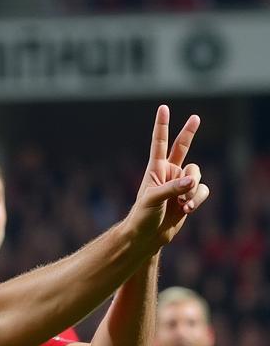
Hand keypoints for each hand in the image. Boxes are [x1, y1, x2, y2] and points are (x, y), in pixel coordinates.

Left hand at [124, 105, 208, 252]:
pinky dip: (197, 199)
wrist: (148, 237)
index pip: (159, 143)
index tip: (163, 108)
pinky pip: (202, 190)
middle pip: (182, 147)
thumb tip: (192, 181)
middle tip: (196, 118)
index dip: (162, 126)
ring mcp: (180, 184)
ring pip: (197, 175)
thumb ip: (173, 188)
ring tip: (183, 204)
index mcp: (155, 169)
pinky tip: (187, 209)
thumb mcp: (154, 200)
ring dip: (193, 189)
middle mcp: (168, 173)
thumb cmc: (143, 216)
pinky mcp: (189, 196)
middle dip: (189, 133)